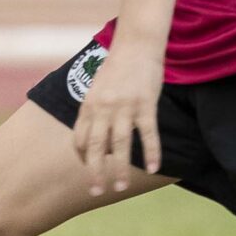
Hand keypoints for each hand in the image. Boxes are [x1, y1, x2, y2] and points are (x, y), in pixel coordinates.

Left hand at [71, 42, 164, 196]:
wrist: (136, 44)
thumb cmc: (117, 67)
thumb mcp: (97, 88)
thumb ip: (95, 111)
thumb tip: (100, 137)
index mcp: (89, 105)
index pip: (80, 139)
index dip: (83, 157)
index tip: (88, 168)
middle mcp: (103, 108)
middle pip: (96, 146)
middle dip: (95, 171)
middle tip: (96, 191)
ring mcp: (125, 107)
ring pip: (120, 144)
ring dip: (120, 169)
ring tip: (120, 187)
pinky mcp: (145, 104)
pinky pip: (148, 133)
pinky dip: (152, 152)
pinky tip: (154, 168)